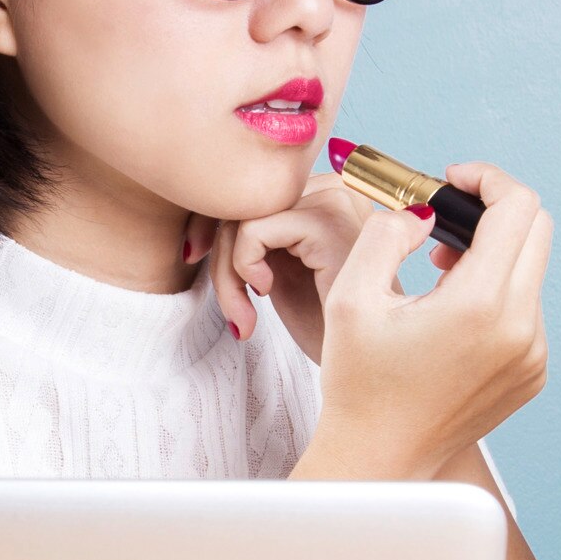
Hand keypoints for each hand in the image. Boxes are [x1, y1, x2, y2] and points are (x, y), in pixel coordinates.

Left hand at [189, 172, 467, 359]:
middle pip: (244, 198)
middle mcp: (336, 188)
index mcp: (326, 194)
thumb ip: (251, 235)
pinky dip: (242, 266)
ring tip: (243, 316)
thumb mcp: (278, 270)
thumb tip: (200, 213)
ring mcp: (337, 201)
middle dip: (222, 258)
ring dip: (228, 272)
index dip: (215, 226)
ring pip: (243, 213)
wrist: (362, 371)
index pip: (253, 190)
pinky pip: (254, 230)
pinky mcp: (329, 223)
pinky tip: (264, 296)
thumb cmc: (324, 328)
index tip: (198, 261)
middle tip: (233, 312)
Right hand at [293, 162, 551, 480]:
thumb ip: (388, 233)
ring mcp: (534, 354)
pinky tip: (452, 315)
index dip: (486, 179)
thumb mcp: (351, 295)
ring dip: (492, 255)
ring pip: (530, 269)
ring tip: (438, 276)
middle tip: (441, 226)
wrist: (379, 458)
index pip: (518, 207)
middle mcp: (522, 329)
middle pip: (537, 230)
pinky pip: (527, 307)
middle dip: (491, 211)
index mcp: (481, 306)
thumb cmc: (358, 382)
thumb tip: (424, 212)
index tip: (451, 181)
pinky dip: (496, 293)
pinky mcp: (534, 373)